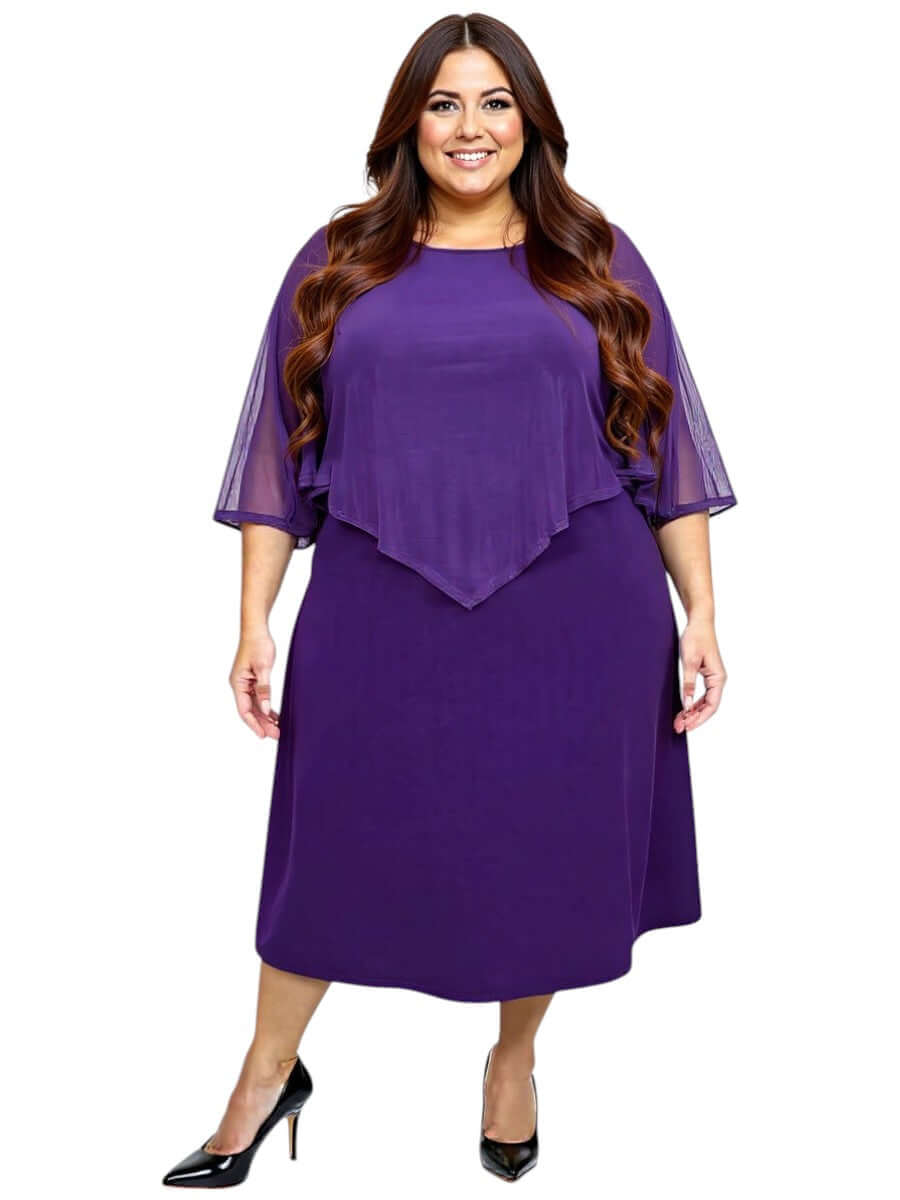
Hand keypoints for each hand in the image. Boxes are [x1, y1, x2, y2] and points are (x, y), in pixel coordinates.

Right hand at [229, 630, 280, 738]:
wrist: (257, 629)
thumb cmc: (258, 644)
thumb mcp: (263, 667)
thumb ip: (264, 689)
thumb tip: (264, 709)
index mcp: (237, 683)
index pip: (244, 710)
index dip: (254, 724)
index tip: (264, 735)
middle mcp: (239, 685)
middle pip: (250, 710)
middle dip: (262, 724)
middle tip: (277, 735)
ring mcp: (245, 683)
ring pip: (254, 706)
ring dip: (265, 717)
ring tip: (277, 729)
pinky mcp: (252, 680)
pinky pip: (258, 698)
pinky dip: (266, 707)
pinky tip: (275, 716)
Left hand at [674, 617, 726, 733]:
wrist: (699, 622)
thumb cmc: (696, 638)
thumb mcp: (689, 662)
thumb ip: (688, 684)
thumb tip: (686, 704)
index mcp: (718, 678)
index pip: (711, 705)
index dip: (699, 718)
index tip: (687, 727)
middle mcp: (718, 680)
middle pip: (708, 707)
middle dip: (694, 719)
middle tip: (678, 728)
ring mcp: (713, 678)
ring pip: (705, 702)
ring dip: (693, 713)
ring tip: (679, 722)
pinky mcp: (706, 675)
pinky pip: (702, 695)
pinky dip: (693, 703)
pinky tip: (683, 710)